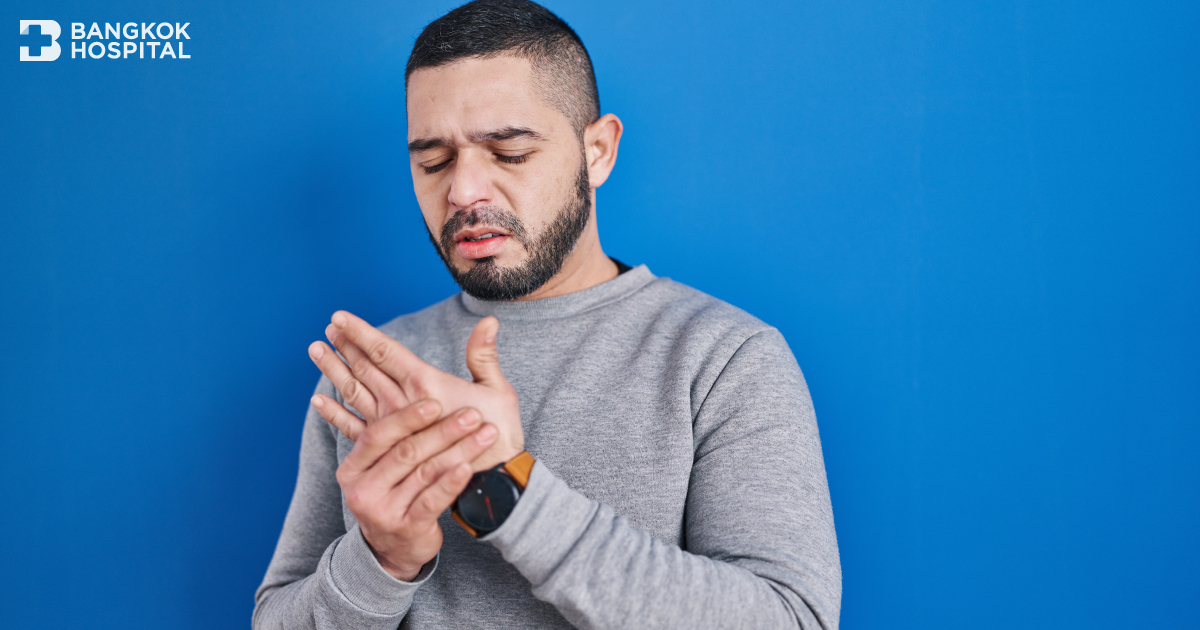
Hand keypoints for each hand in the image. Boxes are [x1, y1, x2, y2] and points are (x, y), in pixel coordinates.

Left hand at [308, 310, 523, 469]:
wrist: (491, 483)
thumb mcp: (498, 391)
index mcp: (426, 385)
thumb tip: (488, 320)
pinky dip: (335, 413)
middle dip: (346, 346)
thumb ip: (484, 355)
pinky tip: (318, 400)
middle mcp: (403, 403)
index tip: (339, 317)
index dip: (361, 333)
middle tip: (328, 328)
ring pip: (355, 393)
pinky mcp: (390, 448)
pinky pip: (353, 428)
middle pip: (366, 368)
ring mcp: (393, 427)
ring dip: (335, 371)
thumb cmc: (499, 436)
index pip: (385, 352)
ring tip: (316, 350)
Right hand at [309, 397, 498, 579]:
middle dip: (443, 430)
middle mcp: (363, 489)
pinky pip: (433, 499)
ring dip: (459, 450)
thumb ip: (391, 435)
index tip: (436, 402)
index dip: (407, 417)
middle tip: (472, 414)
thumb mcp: (379, 468)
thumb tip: (400, 384)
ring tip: (485, 434)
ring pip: (425, 472)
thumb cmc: (393, 495)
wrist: (392, 551)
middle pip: (406, 452)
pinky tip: (469, 467)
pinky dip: (452, 481)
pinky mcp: (407, 528)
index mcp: (353, 467)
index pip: (378, 434)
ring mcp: (383, 511)